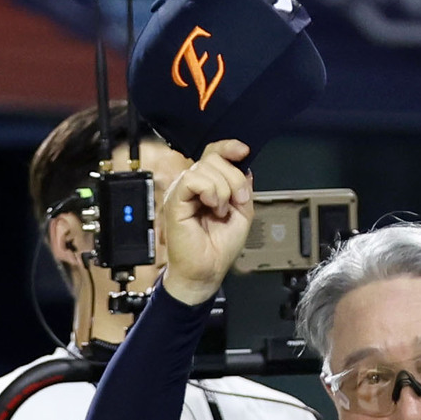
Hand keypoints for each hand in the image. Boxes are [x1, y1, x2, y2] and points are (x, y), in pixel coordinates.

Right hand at [162, 139, 252, 305]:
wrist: (206, 272)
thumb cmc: (218, 249)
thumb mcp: (242, 215)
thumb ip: (243, 191)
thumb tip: (245, 168)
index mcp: (207, 186)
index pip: (213, 154)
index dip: (228, 147)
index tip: (244, 151)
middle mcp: (193, 186)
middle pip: (213, 158)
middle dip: (233, 178)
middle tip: (236, 202)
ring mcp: (183, 191)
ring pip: (205, 167)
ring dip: (222, 189)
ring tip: (220, 211)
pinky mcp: (175, 200)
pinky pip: (192, 179)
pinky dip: (209, 190)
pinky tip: (211, 207)